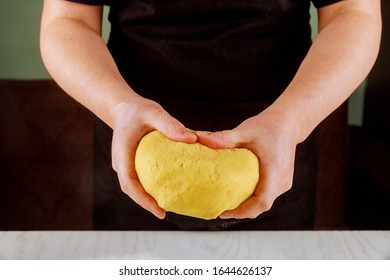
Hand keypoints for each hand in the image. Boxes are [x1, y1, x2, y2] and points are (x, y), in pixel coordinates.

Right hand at [111, 96, 196, 218]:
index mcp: (123, 152)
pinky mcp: (131, 164)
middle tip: (166, 212)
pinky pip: (139, 179)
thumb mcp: (154, 112)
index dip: (142, 199)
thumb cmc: (138, 110)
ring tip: (167, 205)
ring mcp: (125, 164)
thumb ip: (171, 125)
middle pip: (131, 189)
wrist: (124, 108)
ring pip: (134, 186)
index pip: (129, 183)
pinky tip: (165, 190)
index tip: (159, 210)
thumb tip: (193, 139)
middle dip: (146, 203)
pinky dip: (149, 188)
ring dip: (147, 197)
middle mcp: (121, 162)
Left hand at [196, 108, 299, 218]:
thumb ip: (224, 137)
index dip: (243, 211)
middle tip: (220, 209)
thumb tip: (200, 139)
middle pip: (261, 206)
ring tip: (226, 203)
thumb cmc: (268, 126)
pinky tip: (237, 194)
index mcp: (275, 170)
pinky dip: (252, 199)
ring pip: (264, 203)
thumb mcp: (245, 130)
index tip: (224, 212)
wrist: (288, 123)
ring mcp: (284, 183)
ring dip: (247, 206)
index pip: (262, 201)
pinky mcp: (281, 182)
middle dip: (241, 211)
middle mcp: (282, 180)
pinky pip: (266, 196)